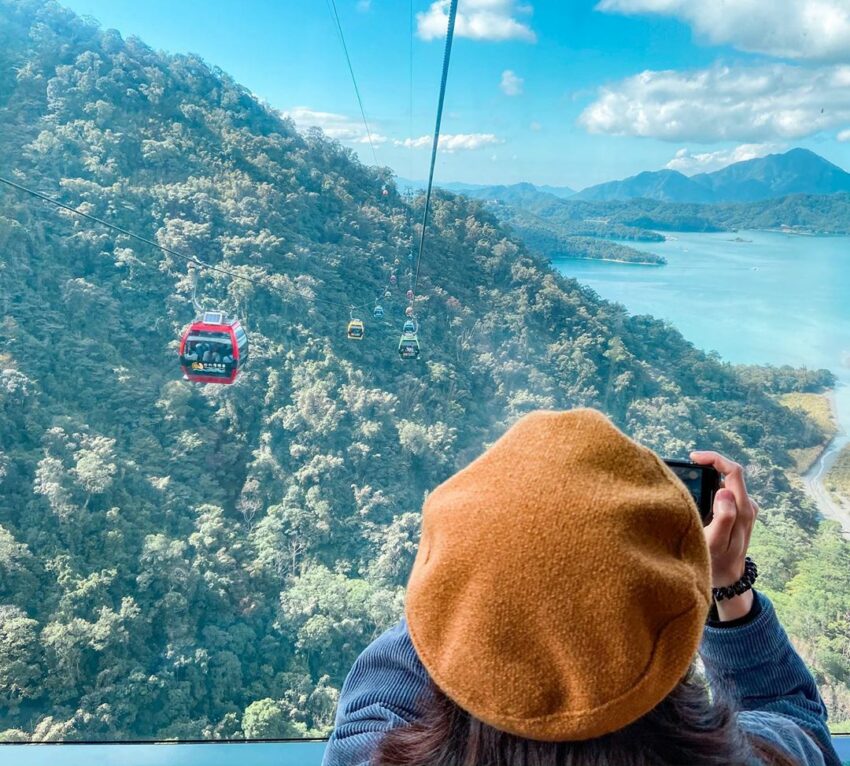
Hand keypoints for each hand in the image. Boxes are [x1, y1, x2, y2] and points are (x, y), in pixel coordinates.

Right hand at [690, 451, 758, 619]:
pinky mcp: (741, 512)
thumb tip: (724, 490)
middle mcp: (748, 506)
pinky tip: (701, 492)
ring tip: (692, 478)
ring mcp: (746, 509)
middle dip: (711, 464)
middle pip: (732, 473)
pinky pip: (728, 490)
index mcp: (743, 509)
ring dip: (712, 475)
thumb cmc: (718, 561)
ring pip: (730, 481)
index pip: (733, 471)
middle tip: (688, 466)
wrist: (729, 578)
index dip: (714, 459)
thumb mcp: (716, 542)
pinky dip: (713, 485)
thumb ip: (724, 517)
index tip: (693, 458)